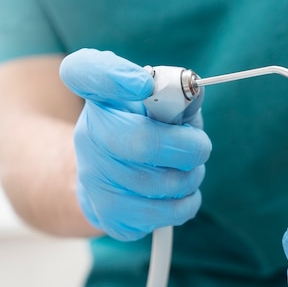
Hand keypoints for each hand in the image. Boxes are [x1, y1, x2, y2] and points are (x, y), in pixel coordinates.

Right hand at [59, 49, 211, 240]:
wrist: (106, 177)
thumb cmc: (139, 130)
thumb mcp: (153, 102)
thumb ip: (173, 93)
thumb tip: (192, 95)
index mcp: (99, 96)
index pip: (87, 72)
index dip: (115, 77)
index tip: (144, 84)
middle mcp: (87, 134)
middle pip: (141, 142)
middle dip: (188, 147)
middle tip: (200, 147)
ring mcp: (93, 178)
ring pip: (160, 184)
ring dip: (191, 177)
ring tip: (189, 170)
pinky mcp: (108, 214)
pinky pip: (162, 214)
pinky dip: (185, 204)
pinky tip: (181, 193)